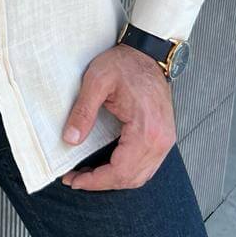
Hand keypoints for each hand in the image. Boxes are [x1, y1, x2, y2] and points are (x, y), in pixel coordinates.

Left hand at [59, 43, 175, 190]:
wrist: (148, 53)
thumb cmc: (125, 64)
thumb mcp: (96, 81)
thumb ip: (83, 112)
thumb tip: (70, 140)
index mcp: (147, 129)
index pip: (120, 170)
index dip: (95, 181)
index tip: (73, 180)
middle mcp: (161, 140)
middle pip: (130, 178)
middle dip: (101, 183)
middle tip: (75, 179)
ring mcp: (165, 140)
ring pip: (140, 176)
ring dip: (113, 180)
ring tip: (88, 175)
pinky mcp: (163, 137)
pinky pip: (145, 166)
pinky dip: (126, 172)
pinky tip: (107, 167)